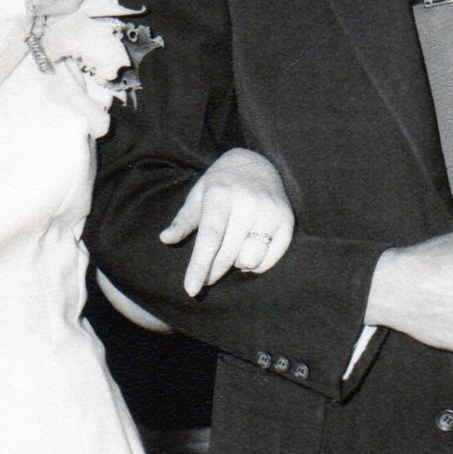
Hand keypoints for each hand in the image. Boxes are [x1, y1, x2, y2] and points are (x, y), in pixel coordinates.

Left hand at [160, 147, 297, 295]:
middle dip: (212, 272)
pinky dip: (256, 264)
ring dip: (236, 264)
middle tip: (205, 278)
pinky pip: (269, 260)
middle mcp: (248, 203)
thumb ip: (183, 220)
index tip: (191, 290)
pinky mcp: (287, 221)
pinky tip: (248, 251)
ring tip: (232, 251)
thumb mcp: (198, 196)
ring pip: (249, 260)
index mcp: (221, 195)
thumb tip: (165, 239)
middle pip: (228, 253)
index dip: (200, 265)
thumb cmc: (221, 185)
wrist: (258, 164)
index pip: (210, 237)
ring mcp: (270, 212)